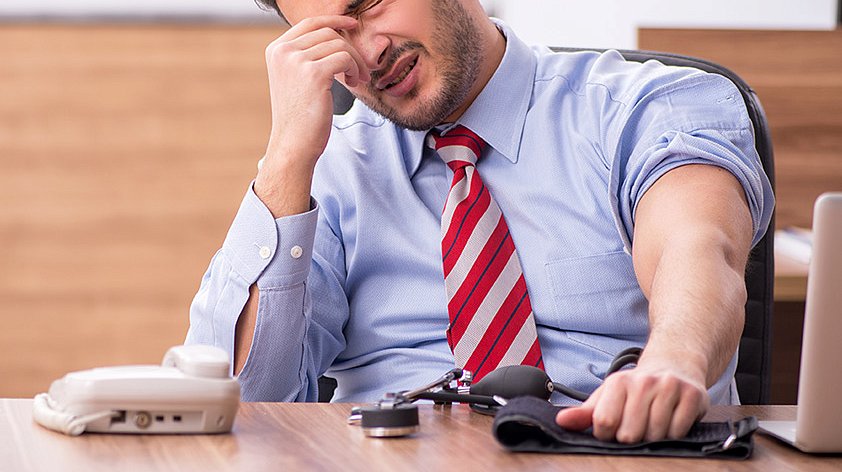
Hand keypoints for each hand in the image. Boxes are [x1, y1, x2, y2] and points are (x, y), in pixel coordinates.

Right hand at [256, 16, 370, 215]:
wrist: (293, 144)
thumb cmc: (299, 116)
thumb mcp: (296, 79)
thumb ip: (307, 56)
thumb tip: (335, 37)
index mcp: (276, 50)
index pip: (310, 22)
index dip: (334, 20)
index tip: (352, 24)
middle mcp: (283, 51)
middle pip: (328, 32)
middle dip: (350, 49)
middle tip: (358, 71)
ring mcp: (296, 61)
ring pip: (340, 45)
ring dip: (355, 62)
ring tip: (355, 80)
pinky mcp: (313, 73)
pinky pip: (345, 58)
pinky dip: (354, 69)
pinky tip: (353, 83)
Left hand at [555, 356, 709, 443]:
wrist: (673, 365)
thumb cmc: (636, 387)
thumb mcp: (608, 396)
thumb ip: (584, 413)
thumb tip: (561, 421)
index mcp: (618, 382)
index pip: (604, 423)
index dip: (607, 434)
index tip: (613, 428)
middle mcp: (643, 382)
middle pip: (630, 434)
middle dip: (632, 436)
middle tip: (637, 424)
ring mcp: (669, 387)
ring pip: (655, 435)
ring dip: (654, 436)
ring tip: (654, 420)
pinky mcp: (692, 395)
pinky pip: (679, 432)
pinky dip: (674, 434)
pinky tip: (671, 420)